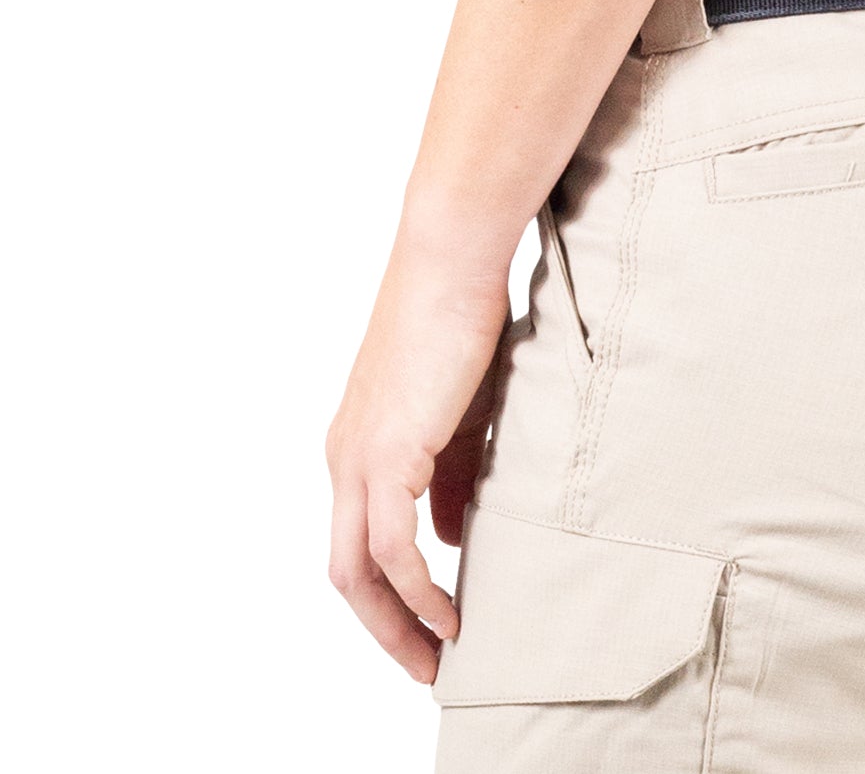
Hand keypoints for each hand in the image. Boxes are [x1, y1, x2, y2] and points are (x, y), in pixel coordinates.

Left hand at [327, 241, 511, 680]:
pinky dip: (419, 589)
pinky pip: (393, 550)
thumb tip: (449, 532)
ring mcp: (358, 459)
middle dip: (385, 627)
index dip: (390, 591)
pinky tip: (451, 610)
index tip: (432, 623)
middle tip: (429, 664)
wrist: (451, 258)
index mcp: (357, 444)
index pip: (360, 539)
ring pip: (359, 573)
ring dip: (398, 623)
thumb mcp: (459, 410)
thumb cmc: (461, 314)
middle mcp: (344, 459)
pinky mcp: (385, 456)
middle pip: (346, 573)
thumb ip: (451, 473)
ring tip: (442, 654)